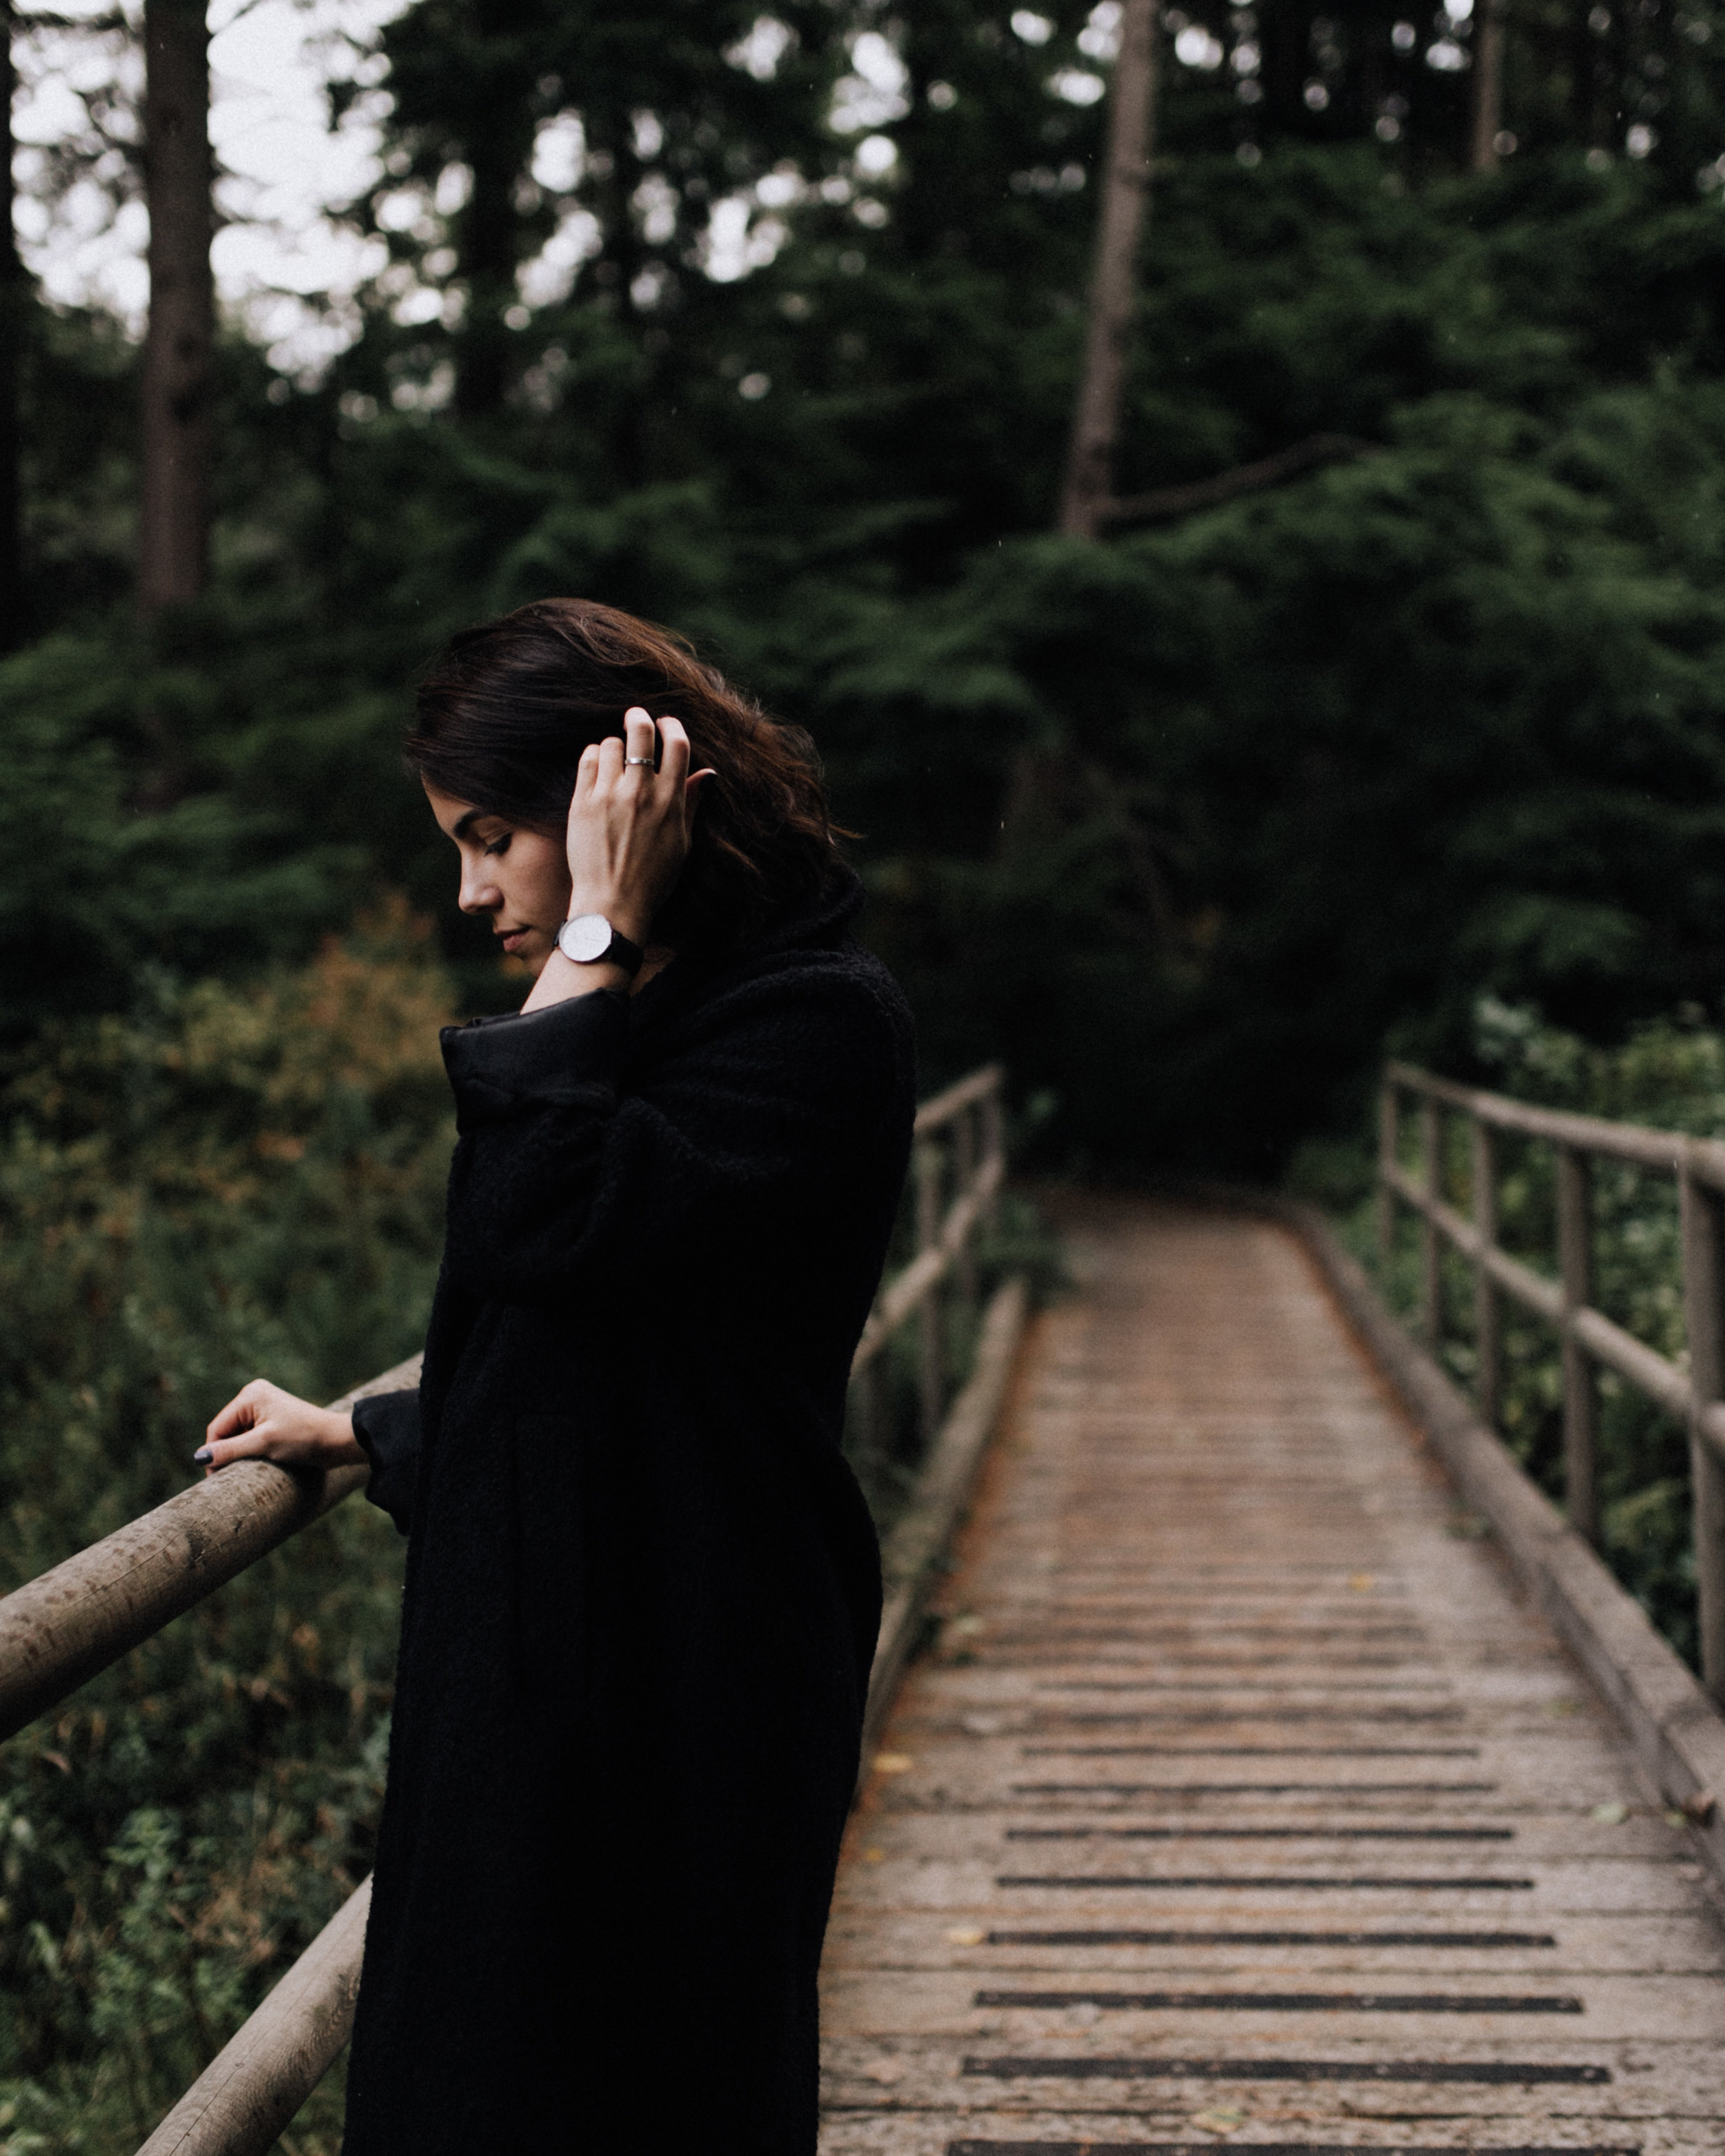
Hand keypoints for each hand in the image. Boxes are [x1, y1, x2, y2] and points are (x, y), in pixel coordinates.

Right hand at [197, 1380, 364, 1474]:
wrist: (336, 1441)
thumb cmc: (302, 1438)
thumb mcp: (263, 1444)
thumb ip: (230, 1450)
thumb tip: (199, 1457)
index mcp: (250, 1395)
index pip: (218, 1427)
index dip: (213, 1452)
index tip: (215, 1477)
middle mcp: (254, 1397)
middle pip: (226, 1431)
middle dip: (226, 1453)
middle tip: (228, 1478)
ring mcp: (264, 1409)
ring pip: (237, 1437)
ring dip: (238, 1454)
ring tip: (246, 1471)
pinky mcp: (272, 1421)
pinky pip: (250, 1438)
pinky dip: (249, 1452)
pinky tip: (256, 1464)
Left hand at [563, 705, 711, 943]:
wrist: (612, 904)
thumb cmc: (652, 878)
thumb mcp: (682, 843)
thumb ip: (691, 803)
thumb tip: (707, 774)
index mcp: (670, 801)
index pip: (677, 744)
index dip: (672, 726)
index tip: (667, 723)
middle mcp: (640, 792)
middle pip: (642, 731)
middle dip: (640, 718)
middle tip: (636, 717)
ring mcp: (608, 795)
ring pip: (612, 743)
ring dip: (616, 746)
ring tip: (616, 760)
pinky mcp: (582, 802)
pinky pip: (589, 759)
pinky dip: (595, 758)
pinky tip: (599, 770)